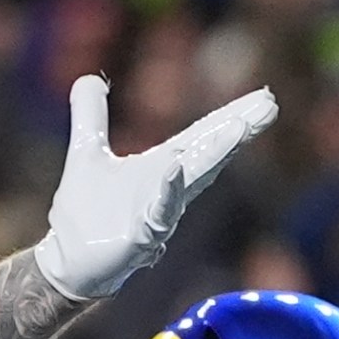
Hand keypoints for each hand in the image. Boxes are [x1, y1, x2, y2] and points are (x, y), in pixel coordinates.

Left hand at [34, 75, 277, 299]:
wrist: (68, 261)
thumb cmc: (85, 213)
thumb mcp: (86, 151)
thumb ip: (91, 115)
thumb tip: (89, 77)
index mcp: (161, 167)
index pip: (201, 137)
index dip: (230, 117)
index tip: (262, 97)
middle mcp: (168, 189)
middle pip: (208, 153)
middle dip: (238, 128)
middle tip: (270, 105)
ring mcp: (159, 214)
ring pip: (193, 181)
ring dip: (215, 154)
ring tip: (239, 127)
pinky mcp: (141, 237)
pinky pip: (159, 213)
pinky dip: (168, 191)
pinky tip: (175, 168)